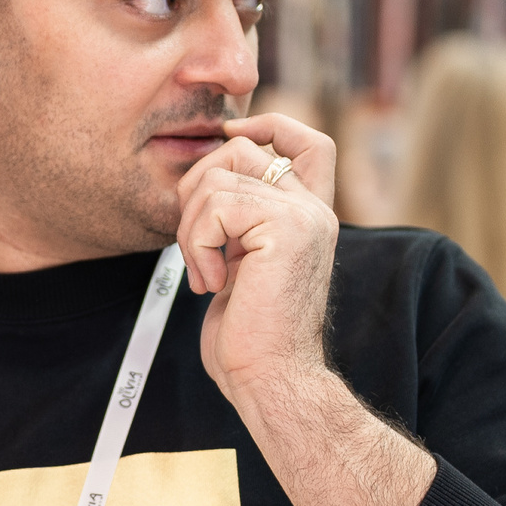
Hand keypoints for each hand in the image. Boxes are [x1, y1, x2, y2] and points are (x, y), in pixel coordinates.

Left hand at [175, 114, 341, 412]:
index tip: (226, 141)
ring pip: (217, 177)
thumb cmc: (252, 338)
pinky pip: (215, 207)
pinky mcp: (286, 229)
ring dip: (191, 229)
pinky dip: (197, 245)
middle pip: (241, 149)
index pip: (306, 140)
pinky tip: (212, 284)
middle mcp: (314, 209)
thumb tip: (204, 180)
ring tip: (205, 274)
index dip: (266, 124)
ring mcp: (304, 216)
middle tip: (195, 246)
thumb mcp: (243, 266)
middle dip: (195, 189)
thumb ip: (239, 223)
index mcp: (309, 216)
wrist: (273, 381)